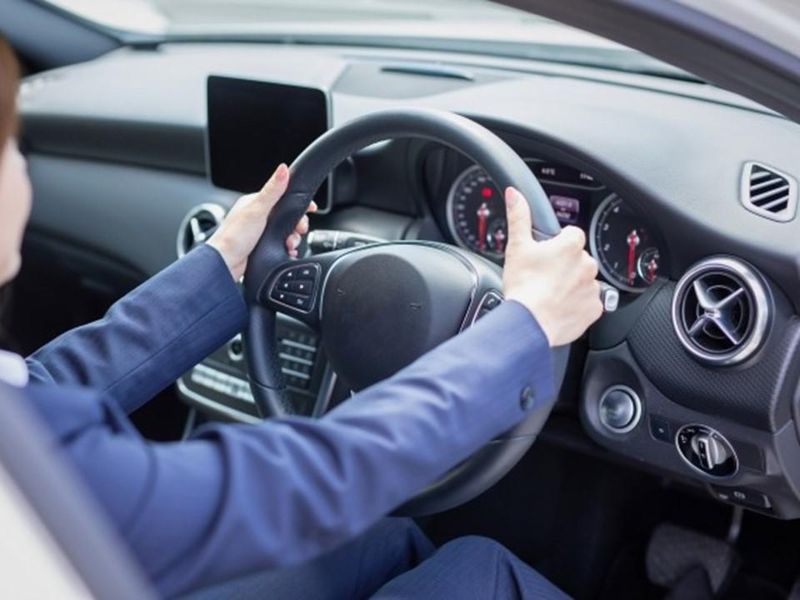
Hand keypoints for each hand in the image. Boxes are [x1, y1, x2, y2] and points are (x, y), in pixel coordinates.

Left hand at [208, 164, 316, 279]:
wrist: (225, 263)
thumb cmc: (234, 236)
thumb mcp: (257, 209)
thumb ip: (272, 190)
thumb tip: (283, 169)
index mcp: (255, 203)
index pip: (282, 197)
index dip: (298, 203)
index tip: (311, 209)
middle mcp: (258, 216)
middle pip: (287, 216)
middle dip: (297, 224)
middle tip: (299, 230)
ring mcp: (260, 232)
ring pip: (286, 232)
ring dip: (292, 238)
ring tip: (290, 244)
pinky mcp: (262, 246)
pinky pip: (281, 245)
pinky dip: (287, 248)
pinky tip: (287, 251)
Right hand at [502, 187, 602, 345]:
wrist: (529, 323)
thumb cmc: (523, 286)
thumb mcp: (517, 247)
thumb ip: (519, 217)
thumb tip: (515, 194)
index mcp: (571, 245)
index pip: (571, 234)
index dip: (557, 243)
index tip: (546, 254)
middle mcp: (587, 264)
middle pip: (577, 258)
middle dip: (564, 265)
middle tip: (543, 277)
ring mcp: (592, 287)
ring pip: (583, 280)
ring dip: (571, 284)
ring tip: (550, 294)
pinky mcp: (594, 308)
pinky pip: (588, 303)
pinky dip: (577, 305)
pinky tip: (559, 307)